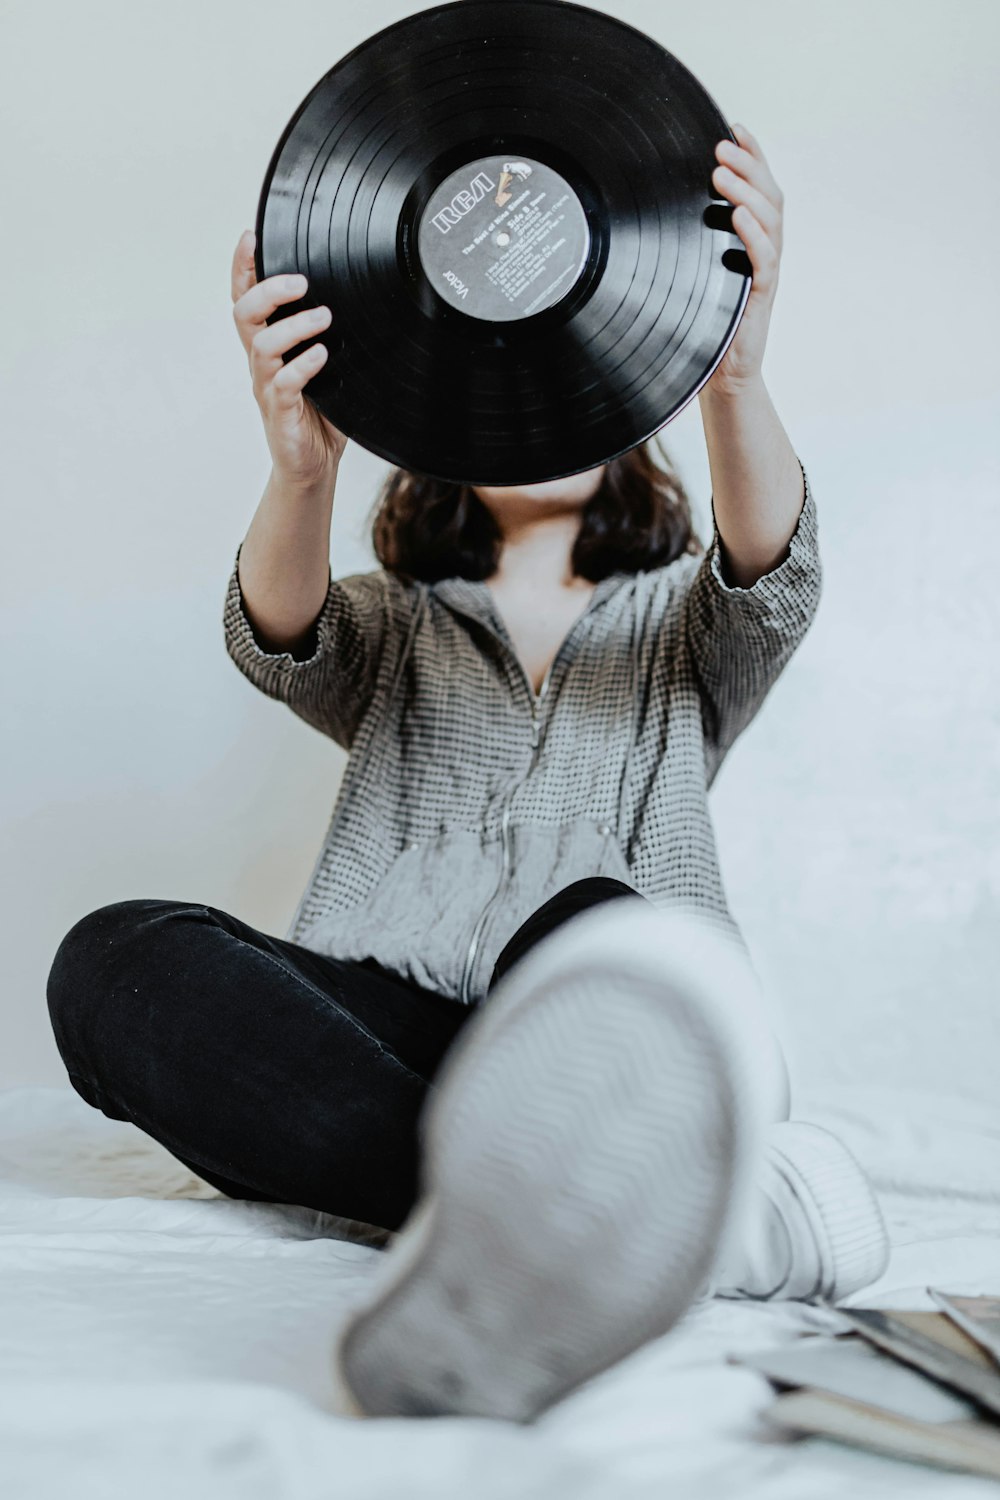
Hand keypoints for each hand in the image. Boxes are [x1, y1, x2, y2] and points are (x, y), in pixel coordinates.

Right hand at [230, 229, 348, 485]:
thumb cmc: (320, 413)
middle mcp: (262, 362)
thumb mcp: (326, 365)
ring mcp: (268, 386)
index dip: (243, 267)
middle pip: (244, 313)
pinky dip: (303, 365)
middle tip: (301, 281)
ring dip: (293, 326)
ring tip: (324, 317)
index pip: (245, 298)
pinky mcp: (281, 412)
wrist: (313, 466)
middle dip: (268, 290)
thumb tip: (356, 295)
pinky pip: (285, 383)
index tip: (252, 236)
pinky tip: (324, 356)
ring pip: (262, 345)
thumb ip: (329, 334)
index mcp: (268, 346)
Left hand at [703, 124, 783, 396]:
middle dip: (748, 164)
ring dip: (747, 191)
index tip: (734, 126)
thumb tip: (655, 202)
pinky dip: (753, 234)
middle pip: (770, 194)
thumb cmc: (704, 321)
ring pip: (770, 220)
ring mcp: (766, 270)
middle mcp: (765, 249)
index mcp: (753, 238)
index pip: (760, 186)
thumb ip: (690, 239)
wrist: (719, 372)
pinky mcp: (761, 295)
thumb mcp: (694, 270)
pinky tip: (738, 216)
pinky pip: (765, 258)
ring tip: (721, 173)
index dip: (753, 154)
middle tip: (720, 146)